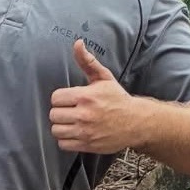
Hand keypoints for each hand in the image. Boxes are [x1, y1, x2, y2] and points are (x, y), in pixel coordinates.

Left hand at [48, 39, 148, 153]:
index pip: (55, 98)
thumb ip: (87, 62)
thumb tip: (77, 43)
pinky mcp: (87, 145)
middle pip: (53, 115)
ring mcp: (85, 132)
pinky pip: (63, 144)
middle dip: (60, 112)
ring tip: (71, 123)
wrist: (136, 122)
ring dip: (62, 127)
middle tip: (70, 111)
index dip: (61, 99)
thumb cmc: (118, 99)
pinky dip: (66, 140)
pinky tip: (75, 133)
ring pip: (56, 130)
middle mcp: (84, 115)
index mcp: (86, 96)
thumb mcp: (104, 78)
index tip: (69, 100)